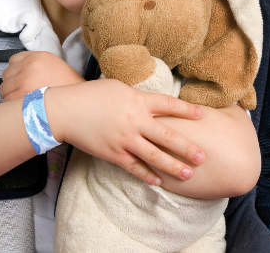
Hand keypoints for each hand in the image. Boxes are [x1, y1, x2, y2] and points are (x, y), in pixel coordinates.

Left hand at [0, 51, 84, 101]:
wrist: (75, 104)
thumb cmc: (67, 87)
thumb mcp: (53, 65)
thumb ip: (35, 64)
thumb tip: (18, 70)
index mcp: (37, 57)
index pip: (13, 60)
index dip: (16, 70)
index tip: (19, 77)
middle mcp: (29, 67)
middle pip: (7, 74)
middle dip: (12, 83)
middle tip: (23, 91)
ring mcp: (23, 81)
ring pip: (4, 88)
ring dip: (11, 94)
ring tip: (25, 100)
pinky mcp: (20, 97)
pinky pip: (6, 101)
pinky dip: (12, 106)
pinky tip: (25, 107)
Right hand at [45, 79, 204, 184]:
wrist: (66, 110)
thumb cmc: (91, 94)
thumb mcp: (118, 87)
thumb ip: (138, 96)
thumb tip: (154, 102)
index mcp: (137, 100)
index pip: (168, 104)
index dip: (187, 110)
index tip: (203, 115)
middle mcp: (135, 121)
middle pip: (167, 135)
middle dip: (186, 147)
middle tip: (203, 157)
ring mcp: (124, 139)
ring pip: (154, 156)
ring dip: (172, 166)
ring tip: (188, 175)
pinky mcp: (113, 154)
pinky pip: (134, 167)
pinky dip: (147, 175)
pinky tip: (159, 182)